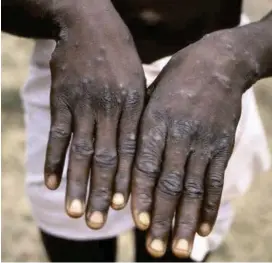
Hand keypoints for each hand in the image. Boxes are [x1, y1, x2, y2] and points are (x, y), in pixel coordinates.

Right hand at [44, 1, 144, 228]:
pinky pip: (57, 135)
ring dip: (77, 184)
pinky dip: (53, 160)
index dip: (128, 181)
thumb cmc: (120, 56)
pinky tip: (50, 183)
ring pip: (80, 152)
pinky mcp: (61, 99)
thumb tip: (140, 148)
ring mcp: (83, 104)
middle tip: (100, 223)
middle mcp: (109, 109)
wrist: (90, 23)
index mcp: (133, 105)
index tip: (125, 208)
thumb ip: (138, 114)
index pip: (131, 151)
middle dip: (103, 192)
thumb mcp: (139, 80)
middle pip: (106, 158)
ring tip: (75, 212)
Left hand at [131, 29, 257, 256]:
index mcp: (156, 120)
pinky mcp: (223, 145)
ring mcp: (204, 141)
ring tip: (178, 249)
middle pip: (170, 183)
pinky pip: (216, 180)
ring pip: (193, 188)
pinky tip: (202, 227)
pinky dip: (210, 206)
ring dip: (185, 221)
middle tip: (155, 249)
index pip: (146, 165)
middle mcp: (180, 134)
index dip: (141, 194)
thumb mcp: (151, 95)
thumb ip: (140, 127)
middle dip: (162, 218)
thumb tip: (126, 162)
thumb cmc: (176, 79)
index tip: (136, 222)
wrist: (218, 62)